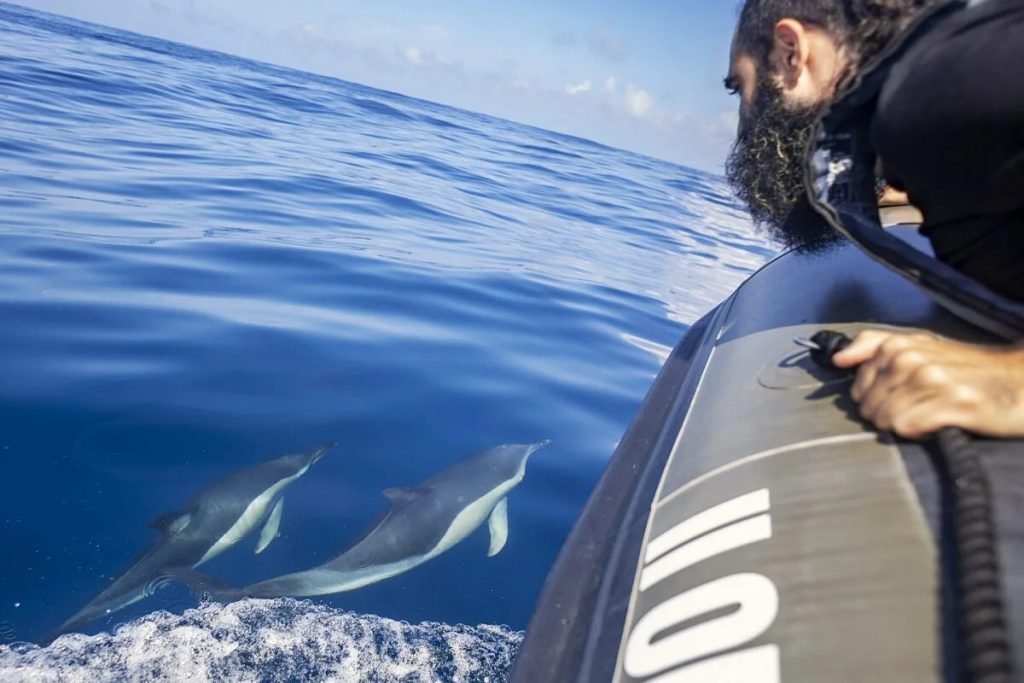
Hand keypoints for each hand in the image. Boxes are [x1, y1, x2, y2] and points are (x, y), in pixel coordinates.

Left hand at [831, 330, 1023, 438]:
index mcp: (898, 345)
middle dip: (888, 415)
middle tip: (917, 410)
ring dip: (905, 426)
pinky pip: (907, 427)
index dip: (875, 400)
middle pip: (869, 406)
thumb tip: (838, 358)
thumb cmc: (964, 369)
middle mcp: (910, 358)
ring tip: (928, 416)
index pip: (857, 387)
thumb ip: (874, 345)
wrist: (1018, 380)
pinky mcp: (951, 403)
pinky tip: (937, 425)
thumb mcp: (919, 347)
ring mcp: (931, 379)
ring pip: (886, 418)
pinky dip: (919, 433)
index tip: (899, 398)